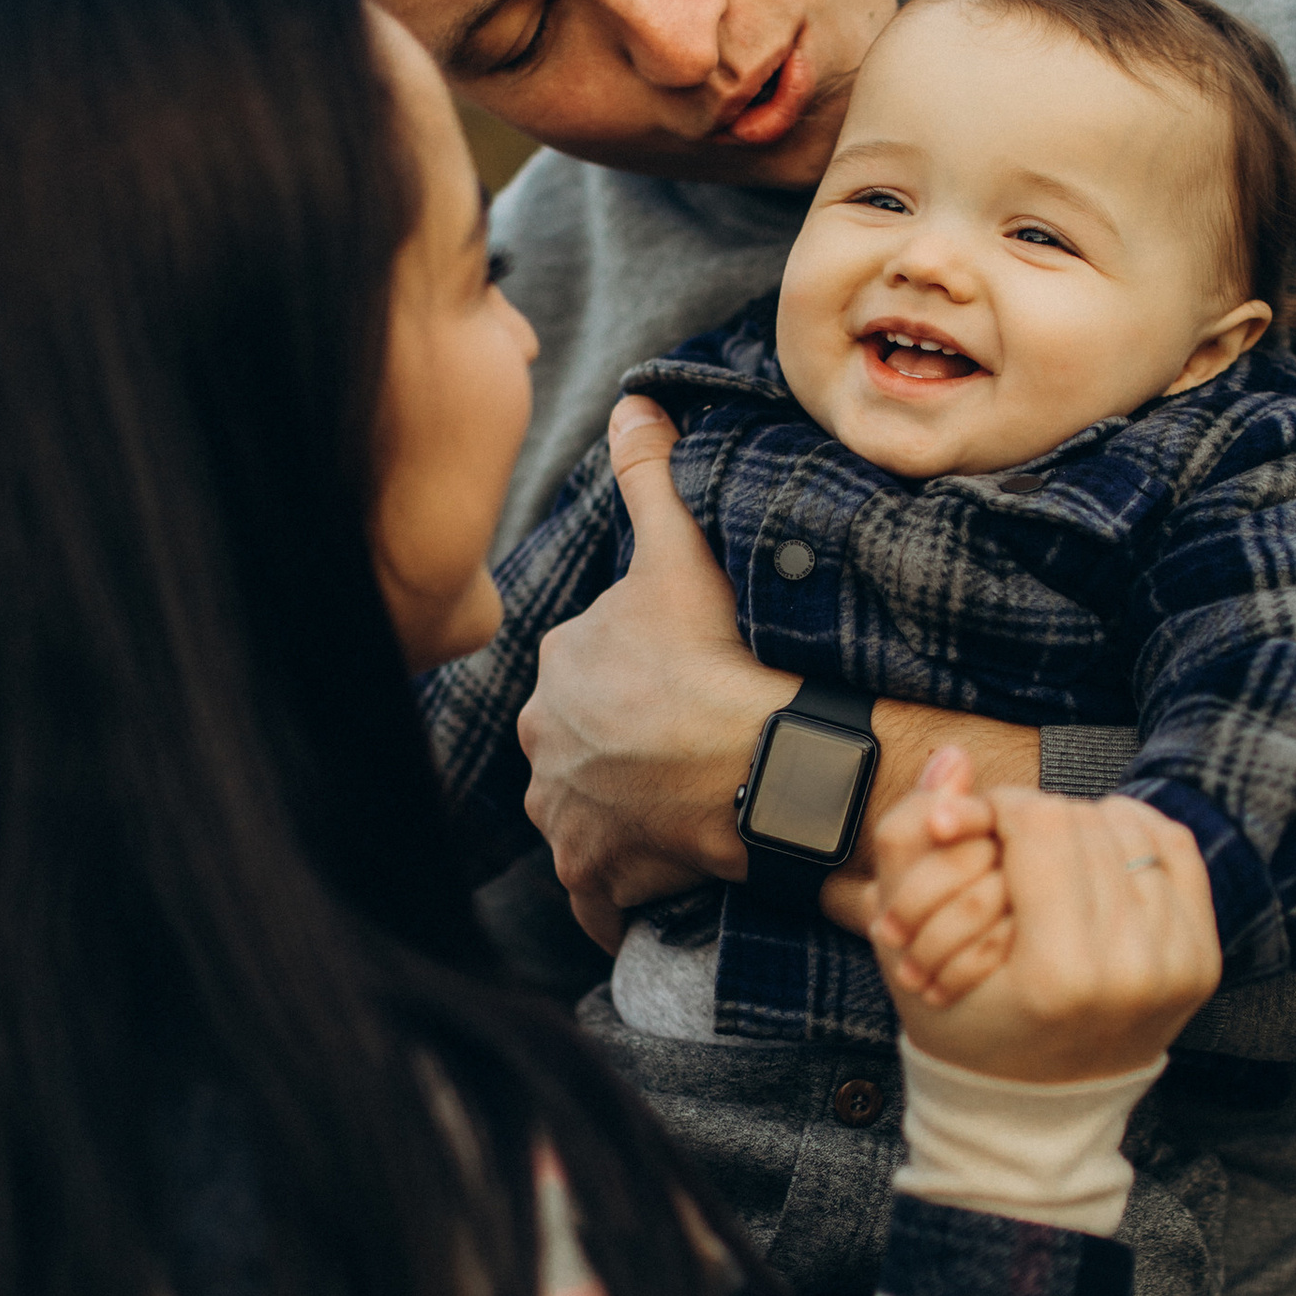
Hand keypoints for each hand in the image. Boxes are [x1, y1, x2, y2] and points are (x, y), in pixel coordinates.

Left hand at [518, 397, 786, 935]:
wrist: (754, 763)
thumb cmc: (720, 655)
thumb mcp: (682, 553)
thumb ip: (650, 476)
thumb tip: (634, 401)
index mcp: (557, 666)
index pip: (587, 670)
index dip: (637, 676)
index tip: (684, 684)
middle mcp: (542, 742)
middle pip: (577, 743)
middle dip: (616, 747)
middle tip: (685, 747)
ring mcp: (563, 814)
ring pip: (580, 812)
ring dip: (615, 814)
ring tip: (678, 808)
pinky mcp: (593, 875)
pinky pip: (596, 895)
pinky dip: (617, 892)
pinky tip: (652, 880)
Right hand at [868, 755, 1219, 1082]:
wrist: (1033, 1105)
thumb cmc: (964, 1021)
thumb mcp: (909, 940)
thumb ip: (914, 837)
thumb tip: (955, 757)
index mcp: (1058, 973)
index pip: (1040, 822)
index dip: (998, 806)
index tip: (975, 826)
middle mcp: (1131, 971)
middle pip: (1085, 818)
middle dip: (1039, 820)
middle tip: (1009, 851)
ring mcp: (1176, 967)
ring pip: (1131, 826)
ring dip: (1085, 826)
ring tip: (1050, 861)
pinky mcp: (1202, 960)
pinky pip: (1175, 849)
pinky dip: (1134, 836)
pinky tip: (1099, 856)